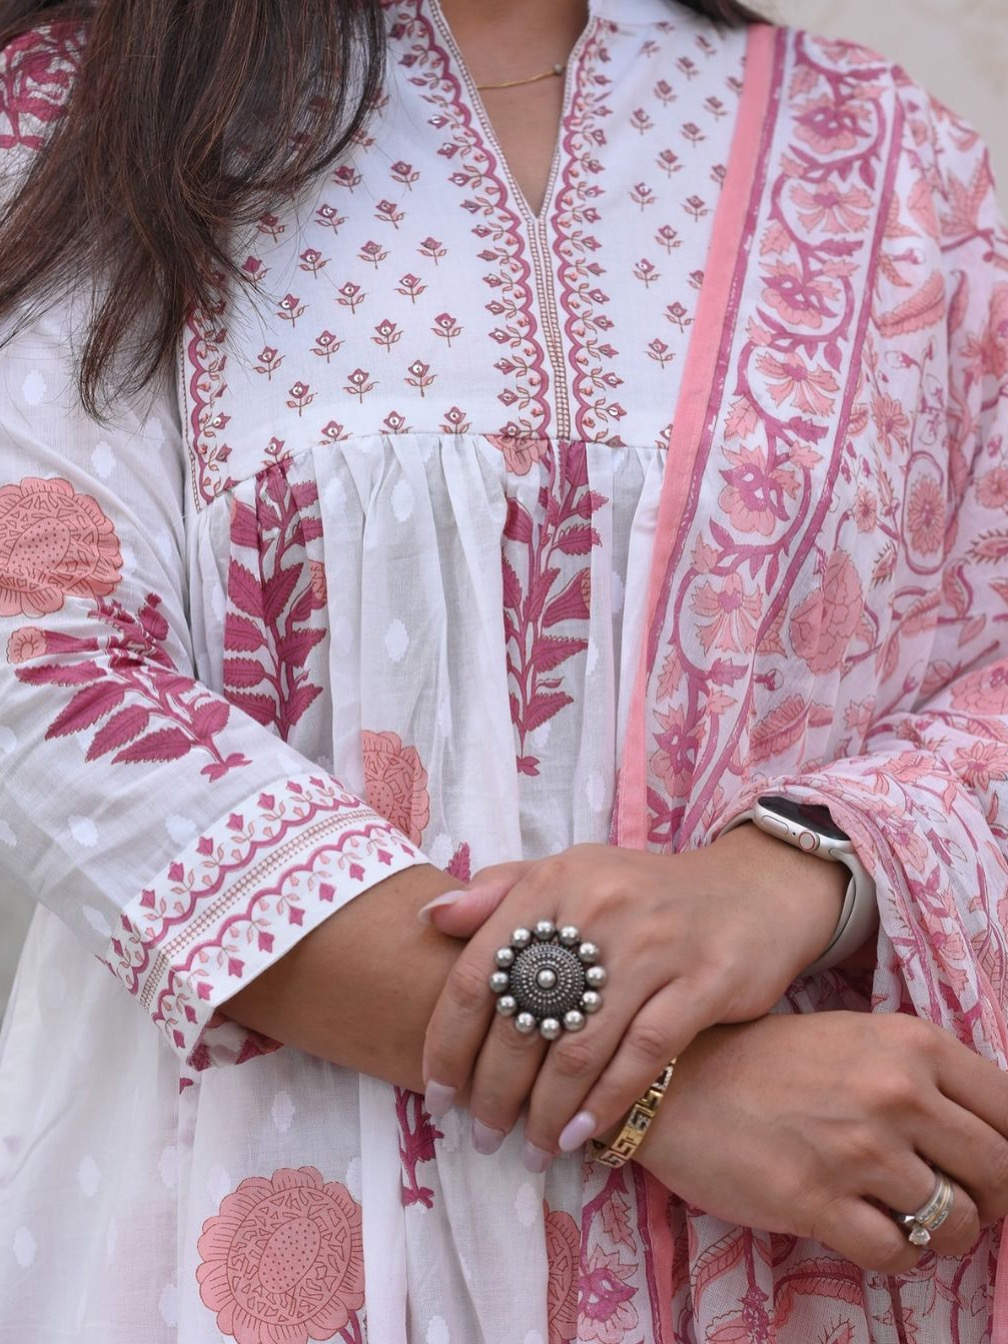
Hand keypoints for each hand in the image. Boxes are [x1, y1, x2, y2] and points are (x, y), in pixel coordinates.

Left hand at [420, 827, 848, 1168]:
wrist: (750, 892)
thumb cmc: (641, 893)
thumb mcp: (571, 873)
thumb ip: (500, 890)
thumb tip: (429, 917)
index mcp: (553, 883)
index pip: (477, 974)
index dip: (448, 1043)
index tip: (437, 1095)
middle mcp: (597, 907)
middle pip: (522, 1019)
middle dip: (493, 1092)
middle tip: (481, 1135)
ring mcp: (653, 945)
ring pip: (577, 1047)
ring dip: (544, 1111)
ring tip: (529, 1149)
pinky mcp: (703, 979)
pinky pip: (641, 1055)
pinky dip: (603, 1103)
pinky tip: (579, 1135)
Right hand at [634, 1010, 1007, 1272]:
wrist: (677, 1082)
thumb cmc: (765, 1060)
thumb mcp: (852, 1039)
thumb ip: (918, 1075)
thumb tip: (984, 1135)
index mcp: (910, 1043)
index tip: (989, 1164)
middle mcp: (895, 1091)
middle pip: (998, 1170)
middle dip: (990, 1199)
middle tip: (961, 1202)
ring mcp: (858, 1149)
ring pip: (956, 1222)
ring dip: (943, 1232)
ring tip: (911, 1218)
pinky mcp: (818, 1200)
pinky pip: (897, 1254)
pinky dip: (895, 1254)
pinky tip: (869, 1230)